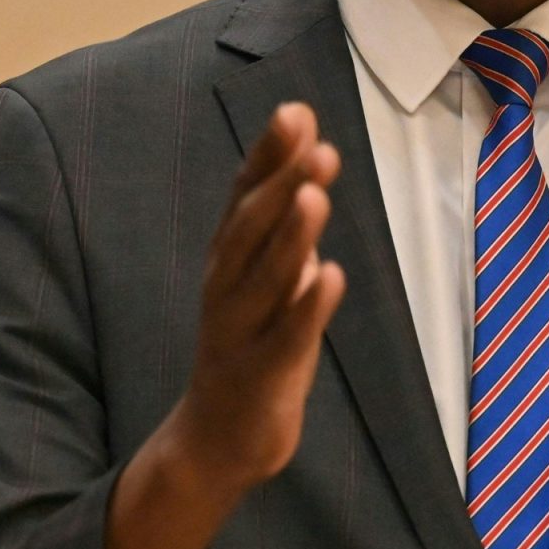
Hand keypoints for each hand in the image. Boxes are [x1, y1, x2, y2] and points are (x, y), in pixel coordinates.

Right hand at [105, 102, 345, 548]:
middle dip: (281, 184)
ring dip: (291, 235)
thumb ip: (286, 211)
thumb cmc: (253, 338)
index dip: (268, 155)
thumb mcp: (267, 268)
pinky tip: (331, 277)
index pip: (245, 195)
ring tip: (317, 195)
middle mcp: (225, 284)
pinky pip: (286, 337)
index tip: (295, 112)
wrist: (218, 436)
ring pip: (265, 277)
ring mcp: (239, 330)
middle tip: (315, 145)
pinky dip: (308, 308)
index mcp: (227, 255)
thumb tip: (311, 142)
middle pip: (252, 228)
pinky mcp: (261, 374)